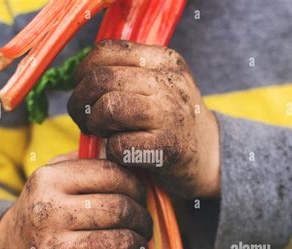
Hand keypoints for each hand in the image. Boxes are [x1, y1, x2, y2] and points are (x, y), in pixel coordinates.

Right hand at [0, 155, 151, 248]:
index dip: (135, 184)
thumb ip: (88, 160)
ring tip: (139, 243)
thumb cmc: (46, 208)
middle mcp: (48, 213)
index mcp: (48, 180)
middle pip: (119, 209)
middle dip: (142, 217)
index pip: (110, 174)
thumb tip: (128, 153)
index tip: (140, 194)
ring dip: (139, 244)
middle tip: (144, 222)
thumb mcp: (55, 175)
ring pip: (120, 243)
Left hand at [68, 40, 219, 197]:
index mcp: (163, 59)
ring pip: (109, 107)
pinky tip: (122, 153)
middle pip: (101, 79)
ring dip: (95, 125)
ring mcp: (170, 114)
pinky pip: (119, 144)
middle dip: (80, 102)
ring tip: (103, 133)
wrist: (212, 154)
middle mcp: (168, 81)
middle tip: (85, 119)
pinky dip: (112, 151)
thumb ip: (127, 73)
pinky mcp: (168, 146)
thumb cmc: (173, 119)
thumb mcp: (160, 83)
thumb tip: (80, 78)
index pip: (106, 50)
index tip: (83, 91)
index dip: (83, 72)